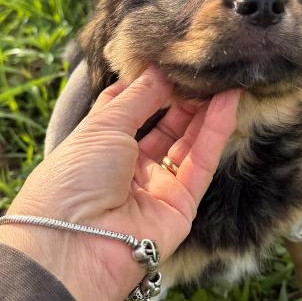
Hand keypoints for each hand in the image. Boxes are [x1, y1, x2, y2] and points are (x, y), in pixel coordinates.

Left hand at [0, 67, 239, 300]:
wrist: (73, 243)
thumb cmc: (73, 176)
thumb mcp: (104, 125)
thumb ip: (139, 96)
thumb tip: (161, 68)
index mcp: (101, 146)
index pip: (131, 109)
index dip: (150, 84)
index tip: (173, 57)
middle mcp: (129, 168)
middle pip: (164, 126)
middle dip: (184, 95)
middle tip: (206, 65)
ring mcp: (156, 189)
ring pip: (188, 143)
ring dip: (206, 110)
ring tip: (225, 76)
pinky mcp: (181, 208)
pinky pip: (201, 164)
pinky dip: (215, 133)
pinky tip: (228, 102)